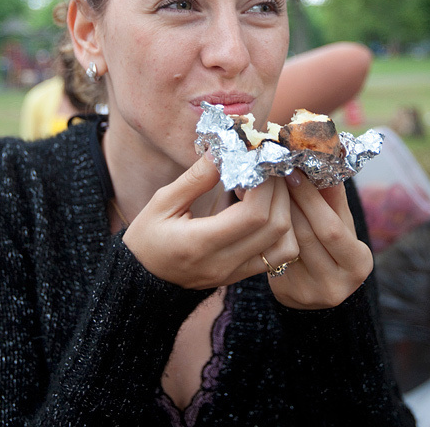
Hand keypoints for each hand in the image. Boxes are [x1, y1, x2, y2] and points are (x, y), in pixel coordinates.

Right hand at [122, 155, 298, 289]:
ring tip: (270, 189)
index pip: (253, 215)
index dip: (265, 185)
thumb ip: (196, 178)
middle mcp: (223, 264)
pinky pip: (279, 256)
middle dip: (280, 191)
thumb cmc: (147, 238)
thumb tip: (226, 149)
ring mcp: (236, 274)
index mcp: (199, 245)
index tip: (259, 161)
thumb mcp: (161, 203)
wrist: (142, 281)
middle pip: (276, 227)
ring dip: (287, 211)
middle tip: (269, 168)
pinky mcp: (242, 276)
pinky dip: (284, 229)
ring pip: (286, 245)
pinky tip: (268, 209)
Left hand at [267, 171, 373, 309]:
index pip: (331, 228)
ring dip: (275, 214)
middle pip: (307, 235)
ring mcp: (311, 293)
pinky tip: (260, 214)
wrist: (318, 289)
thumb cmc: (332, 248)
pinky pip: (274, 257)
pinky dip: (266, 232)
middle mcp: (338, 285)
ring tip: (266, 190)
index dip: (311, 199)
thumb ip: (333, 199)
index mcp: (359, 263)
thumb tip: (323, 161)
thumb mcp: (342, 224)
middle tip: (274, 175)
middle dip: (290, 202)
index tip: (294, 173)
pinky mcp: (288, 294)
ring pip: (287, 245)